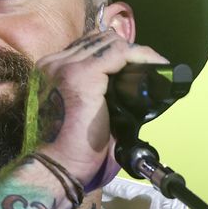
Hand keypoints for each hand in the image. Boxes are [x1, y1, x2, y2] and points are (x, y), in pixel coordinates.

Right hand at [28, 27, 168, 192]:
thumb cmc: (71, 150)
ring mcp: (67, 67)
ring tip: (155, 66)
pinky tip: (154, 64)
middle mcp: (55, 64)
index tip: (140, 66)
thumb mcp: (83, 112)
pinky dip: (140, 56)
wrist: (58, 167)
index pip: (89, 47)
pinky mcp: (81, 76)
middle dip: (128, 52)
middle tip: (151, 67)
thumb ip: (97, 95)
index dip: (118, 53)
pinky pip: (119, 53)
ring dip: (136, 53)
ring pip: (110, 43)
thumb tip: (129, 91)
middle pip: (100, 41)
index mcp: (52, 72)